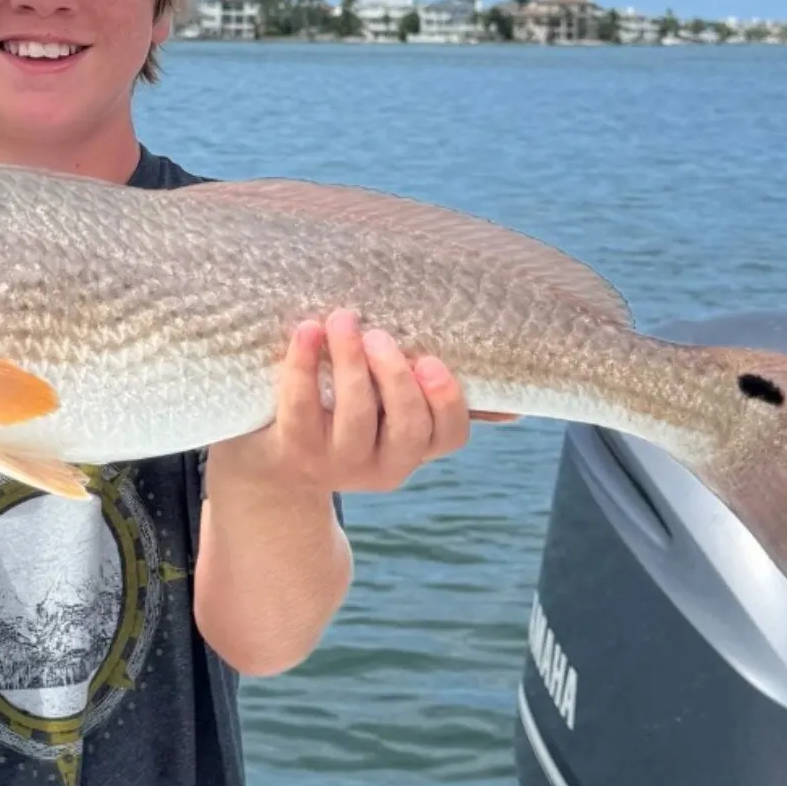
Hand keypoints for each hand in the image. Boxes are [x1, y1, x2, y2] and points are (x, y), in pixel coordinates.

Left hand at [207, 310, 517, 496]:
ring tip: (343, 319)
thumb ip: (435, 402)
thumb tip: (516, 408)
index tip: (431, 361)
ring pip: (356, 416)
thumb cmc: (339, 419)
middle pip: (407, 426)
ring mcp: (336, 464)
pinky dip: (303, 365)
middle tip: (381, 334)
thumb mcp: (388, 416)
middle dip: (396, 377)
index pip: (449, 435)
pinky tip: (306, 331)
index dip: (447, 401)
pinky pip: (300, 407)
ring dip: (352, 362)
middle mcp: (382, 466)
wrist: (270, 466)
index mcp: (412, 450)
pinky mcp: (291, 453)